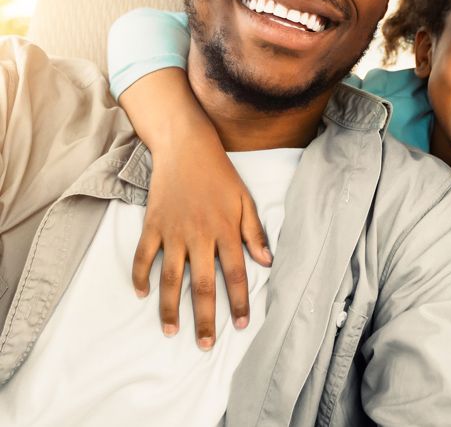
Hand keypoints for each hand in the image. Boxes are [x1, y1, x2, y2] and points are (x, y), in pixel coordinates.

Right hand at [131, 126, 270, 349]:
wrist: (186, 149)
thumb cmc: (221, 175)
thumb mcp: (245, 200)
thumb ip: (255, 232)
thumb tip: (267, 262)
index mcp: (226, 231)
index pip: (235, 275)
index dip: (238, 301)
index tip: (241, 325)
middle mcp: (200, 236)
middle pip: (202, 286)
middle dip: (205, 318)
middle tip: (206, 344)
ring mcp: (173, 232)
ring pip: (171, 278)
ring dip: (171, 308)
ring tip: (172, 331)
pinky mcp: (152, 225)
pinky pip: (143, 256)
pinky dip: (140, 276)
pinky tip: (142, 294)